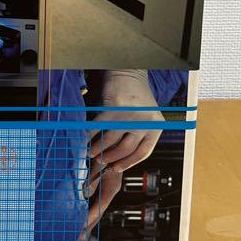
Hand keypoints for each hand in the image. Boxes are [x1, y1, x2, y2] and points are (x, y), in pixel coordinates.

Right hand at [80, 71, 164, 239]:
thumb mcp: (144, 117)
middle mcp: (145, 122)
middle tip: (100, 161)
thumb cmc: (133, 96)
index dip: (127, 163)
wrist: (127, 72)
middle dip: (110, 158)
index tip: (115, 168)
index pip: (142, 153)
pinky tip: (85, 137)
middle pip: (126, 149)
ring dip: (98, 148)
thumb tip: (117, 157)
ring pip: (111, 140)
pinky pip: (99, 127)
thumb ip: (135, 134)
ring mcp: (130, 116)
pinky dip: (90, 134)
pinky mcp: (115, 108)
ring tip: (90, 152)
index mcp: (156, 127)